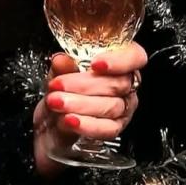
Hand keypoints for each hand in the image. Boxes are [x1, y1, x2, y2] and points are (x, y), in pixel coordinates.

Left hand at [32, 42, 147, 177]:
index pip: (134, 56)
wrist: (51, 121)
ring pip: (111, 106)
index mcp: (117, 64)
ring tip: (56, 102)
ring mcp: (123, 108)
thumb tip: (61, 59)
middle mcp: (125, 86)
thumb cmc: (60, 92)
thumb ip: (62, 66)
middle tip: (57, 85)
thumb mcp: (58, 74)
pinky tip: (69, 120)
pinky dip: (87, 124)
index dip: (119, 60)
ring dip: (79, 104)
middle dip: (83, 84)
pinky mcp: (114, 128)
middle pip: (117, 83)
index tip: (95, 64)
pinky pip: (108, 128)